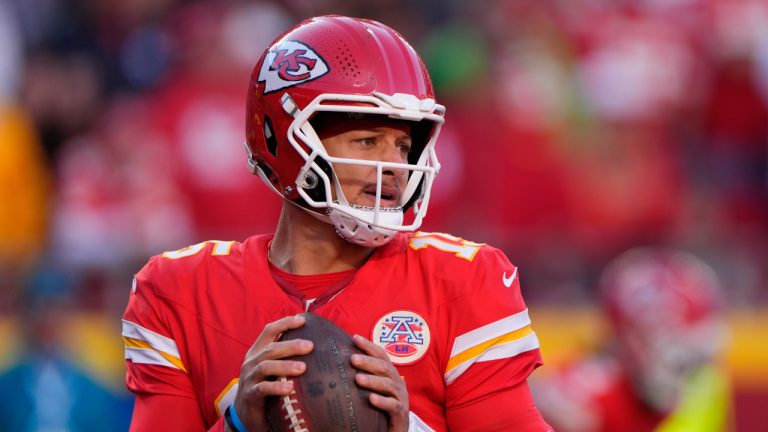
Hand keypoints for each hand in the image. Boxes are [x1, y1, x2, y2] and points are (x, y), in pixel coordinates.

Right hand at [232, 315, 312, 430]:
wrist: (245, 414)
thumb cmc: (265, 387)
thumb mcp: (272, 369)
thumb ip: (285, 358)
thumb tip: (314, 347)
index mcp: (258, 352)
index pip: (269, 331)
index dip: (284, 323)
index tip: (302, 320)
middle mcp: (252, 362)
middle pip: (270, 348)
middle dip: (291, 345)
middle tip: (310, 346)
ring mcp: (249, 378)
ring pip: (266, 366)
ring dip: (285, 366)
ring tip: (303, 368)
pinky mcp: (250, 395)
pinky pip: (262, 389)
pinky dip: (276, 387)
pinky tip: (289, 388)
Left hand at [351, 334, 409, 431]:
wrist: (394, 430)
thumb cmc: (379, 406)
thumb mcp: (372, 388)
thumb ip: (361, 375)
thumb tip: (338, 362)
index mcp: (389, 373)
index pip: (381, 355)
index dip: (369, 346)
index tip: (354, 338)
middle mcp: (397, 382)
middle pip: (384, 367)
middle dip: (368, 362)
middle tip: (352, 359)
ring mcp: (400, 397)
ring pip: (388, 385)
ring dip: (373, 380)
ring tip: (357, 379)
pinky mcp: (401, 413)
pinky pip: (392, 405)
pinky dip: (382, 401)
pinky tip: (371, 399)